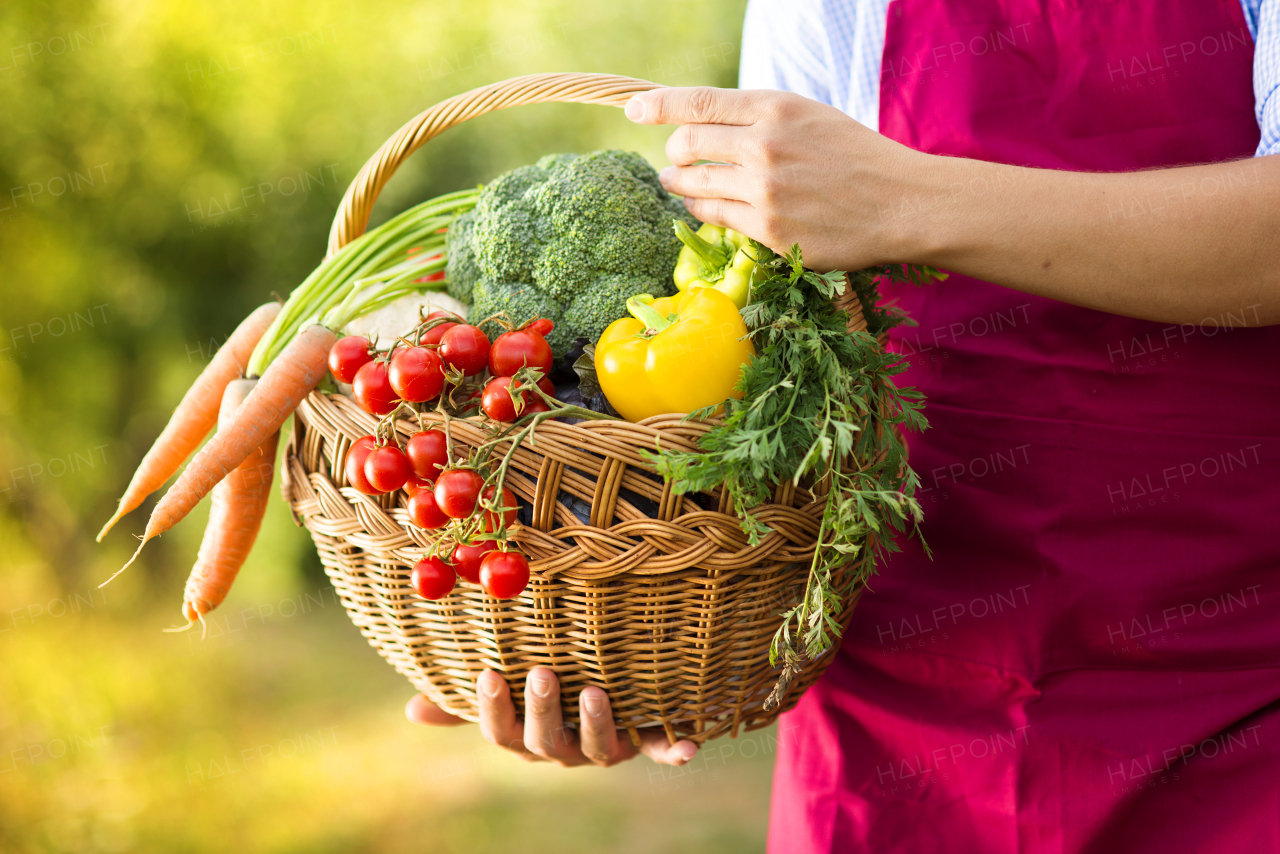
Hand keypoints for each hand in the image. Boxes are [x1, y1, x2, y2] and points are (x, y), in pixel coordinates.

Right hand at [405, 666, 698, 766]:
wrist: (619, 684)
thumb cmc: (551, 685)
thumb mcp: (510, 690)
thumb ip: (466, 701)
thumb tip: (410, 711)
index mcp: (529, 737)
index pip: (502, 732)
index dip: (494, 708)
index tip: (488, 673)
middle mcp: (567, 748)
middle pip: (548, 743)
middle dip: (543, 711)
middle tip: (541, 673)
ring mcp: (609, 746)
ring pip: (599, 748)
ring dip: (596, 724)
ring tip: (593, 690)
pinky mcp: (651, 741)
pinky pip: (663, 751)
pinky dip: (675, 751)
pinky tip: (689, 748)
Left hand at [625, 86, 926, 271]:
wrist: (901, 204)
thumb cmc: (855, 158)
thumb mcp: (809, 117)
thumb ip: (759, 117)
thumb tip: (704, 122)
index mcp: (776, 108)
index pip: (698, 102)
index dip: (658, 105)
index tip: (634, 109)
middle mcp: (765, 145)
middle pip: (686, 144)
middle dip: (673, 152)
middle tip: (675, 159)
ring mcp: (764, 190)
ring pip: (691, 184)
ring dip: (678, 184)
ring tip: (678, 183)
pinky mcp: (768, 230)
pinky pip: (713, 217)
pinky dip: (702, 210)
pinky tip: (707, 207)